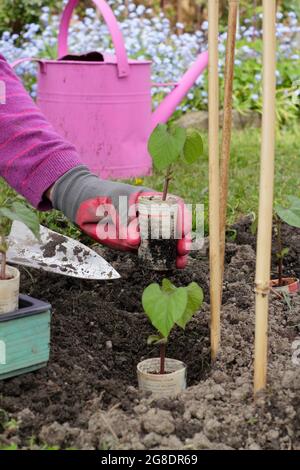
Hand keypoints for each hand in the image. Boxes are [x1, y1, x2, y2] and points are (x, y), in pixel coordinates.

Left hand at [50, 166, 190, 267]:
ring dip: (175, 253)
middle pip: (174, 227)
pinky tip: (168, 266)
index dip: (183, 217)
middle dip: (182, 238)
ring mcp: (144, 231)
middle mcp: (151, 216)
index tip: (184, 230)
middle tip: (183, 249)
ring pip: (165, 243)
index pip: (174, 206)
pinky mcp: (135, 245)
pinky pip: (150, 253)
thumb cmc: (100, 197)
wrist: (81, 207)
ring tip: (180, 263)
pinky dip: (159, 260)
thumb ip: (125, 220)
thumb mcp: (114, 202)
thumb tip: (136, 241)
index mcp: (151, 200)